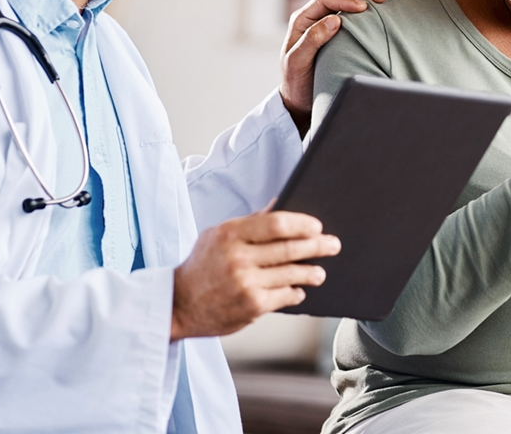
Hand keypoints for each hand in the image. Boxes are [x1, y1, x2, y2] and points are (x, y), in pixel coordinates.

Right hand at [169, 210, 340, 340]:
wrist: (178, 304)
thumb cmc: (201, 266)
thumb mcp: (217, 235)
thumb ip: (250, 222)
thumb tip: (279, 204)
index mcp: (230, 233)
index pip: (276, 223)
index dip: (302, 223)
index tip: (316, 226)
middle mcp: (238, 257)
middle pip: (289, 248)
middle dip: (317, 246)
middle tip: (333, 244)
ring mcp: (246, 283)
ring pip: (292, 274)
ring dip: (311, 271)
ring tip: (319, 271)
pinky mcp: (252, 306)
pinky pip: (284, 296)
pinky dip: (295, 292)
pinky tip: (299, 290)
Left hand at [279, 0, 390, 135]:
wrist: (298, 98)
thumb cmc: (296, 82)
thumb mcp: (298, 62)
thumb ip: (312, 39)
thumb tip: (335, 19)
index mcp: (302, 19)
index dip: (345, 0)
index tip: (363, 7)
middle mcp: (314, 16)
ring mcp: (325, 21)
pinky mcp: (337, 30)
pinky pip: (352, 12)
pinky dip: (367, 5)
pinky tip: (382, 5)